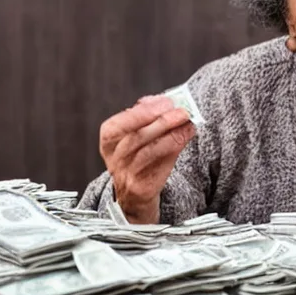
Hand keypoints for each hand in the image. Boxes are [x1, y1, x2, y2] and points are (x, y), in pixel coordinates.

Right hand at [98, 96, 194, 224]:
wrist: (133, 194)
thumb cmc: (135, 155)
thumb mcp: (132, 133)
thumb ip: (144, 114)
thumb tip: (161, 100)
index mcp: (108, 138)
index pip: (121, 123)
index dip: (144, 112)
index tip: (166, 102)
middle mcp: (114, 158)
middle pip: (137, 137)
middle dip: (161, 121)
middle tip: (181, 111)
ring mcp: (126, 175)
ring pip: (150, 152)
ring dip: (172, 135)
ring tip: (187, 123)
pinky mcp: (142, 188)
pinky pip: (160, 167)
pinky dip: (175, 149)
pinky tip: (186, 136)